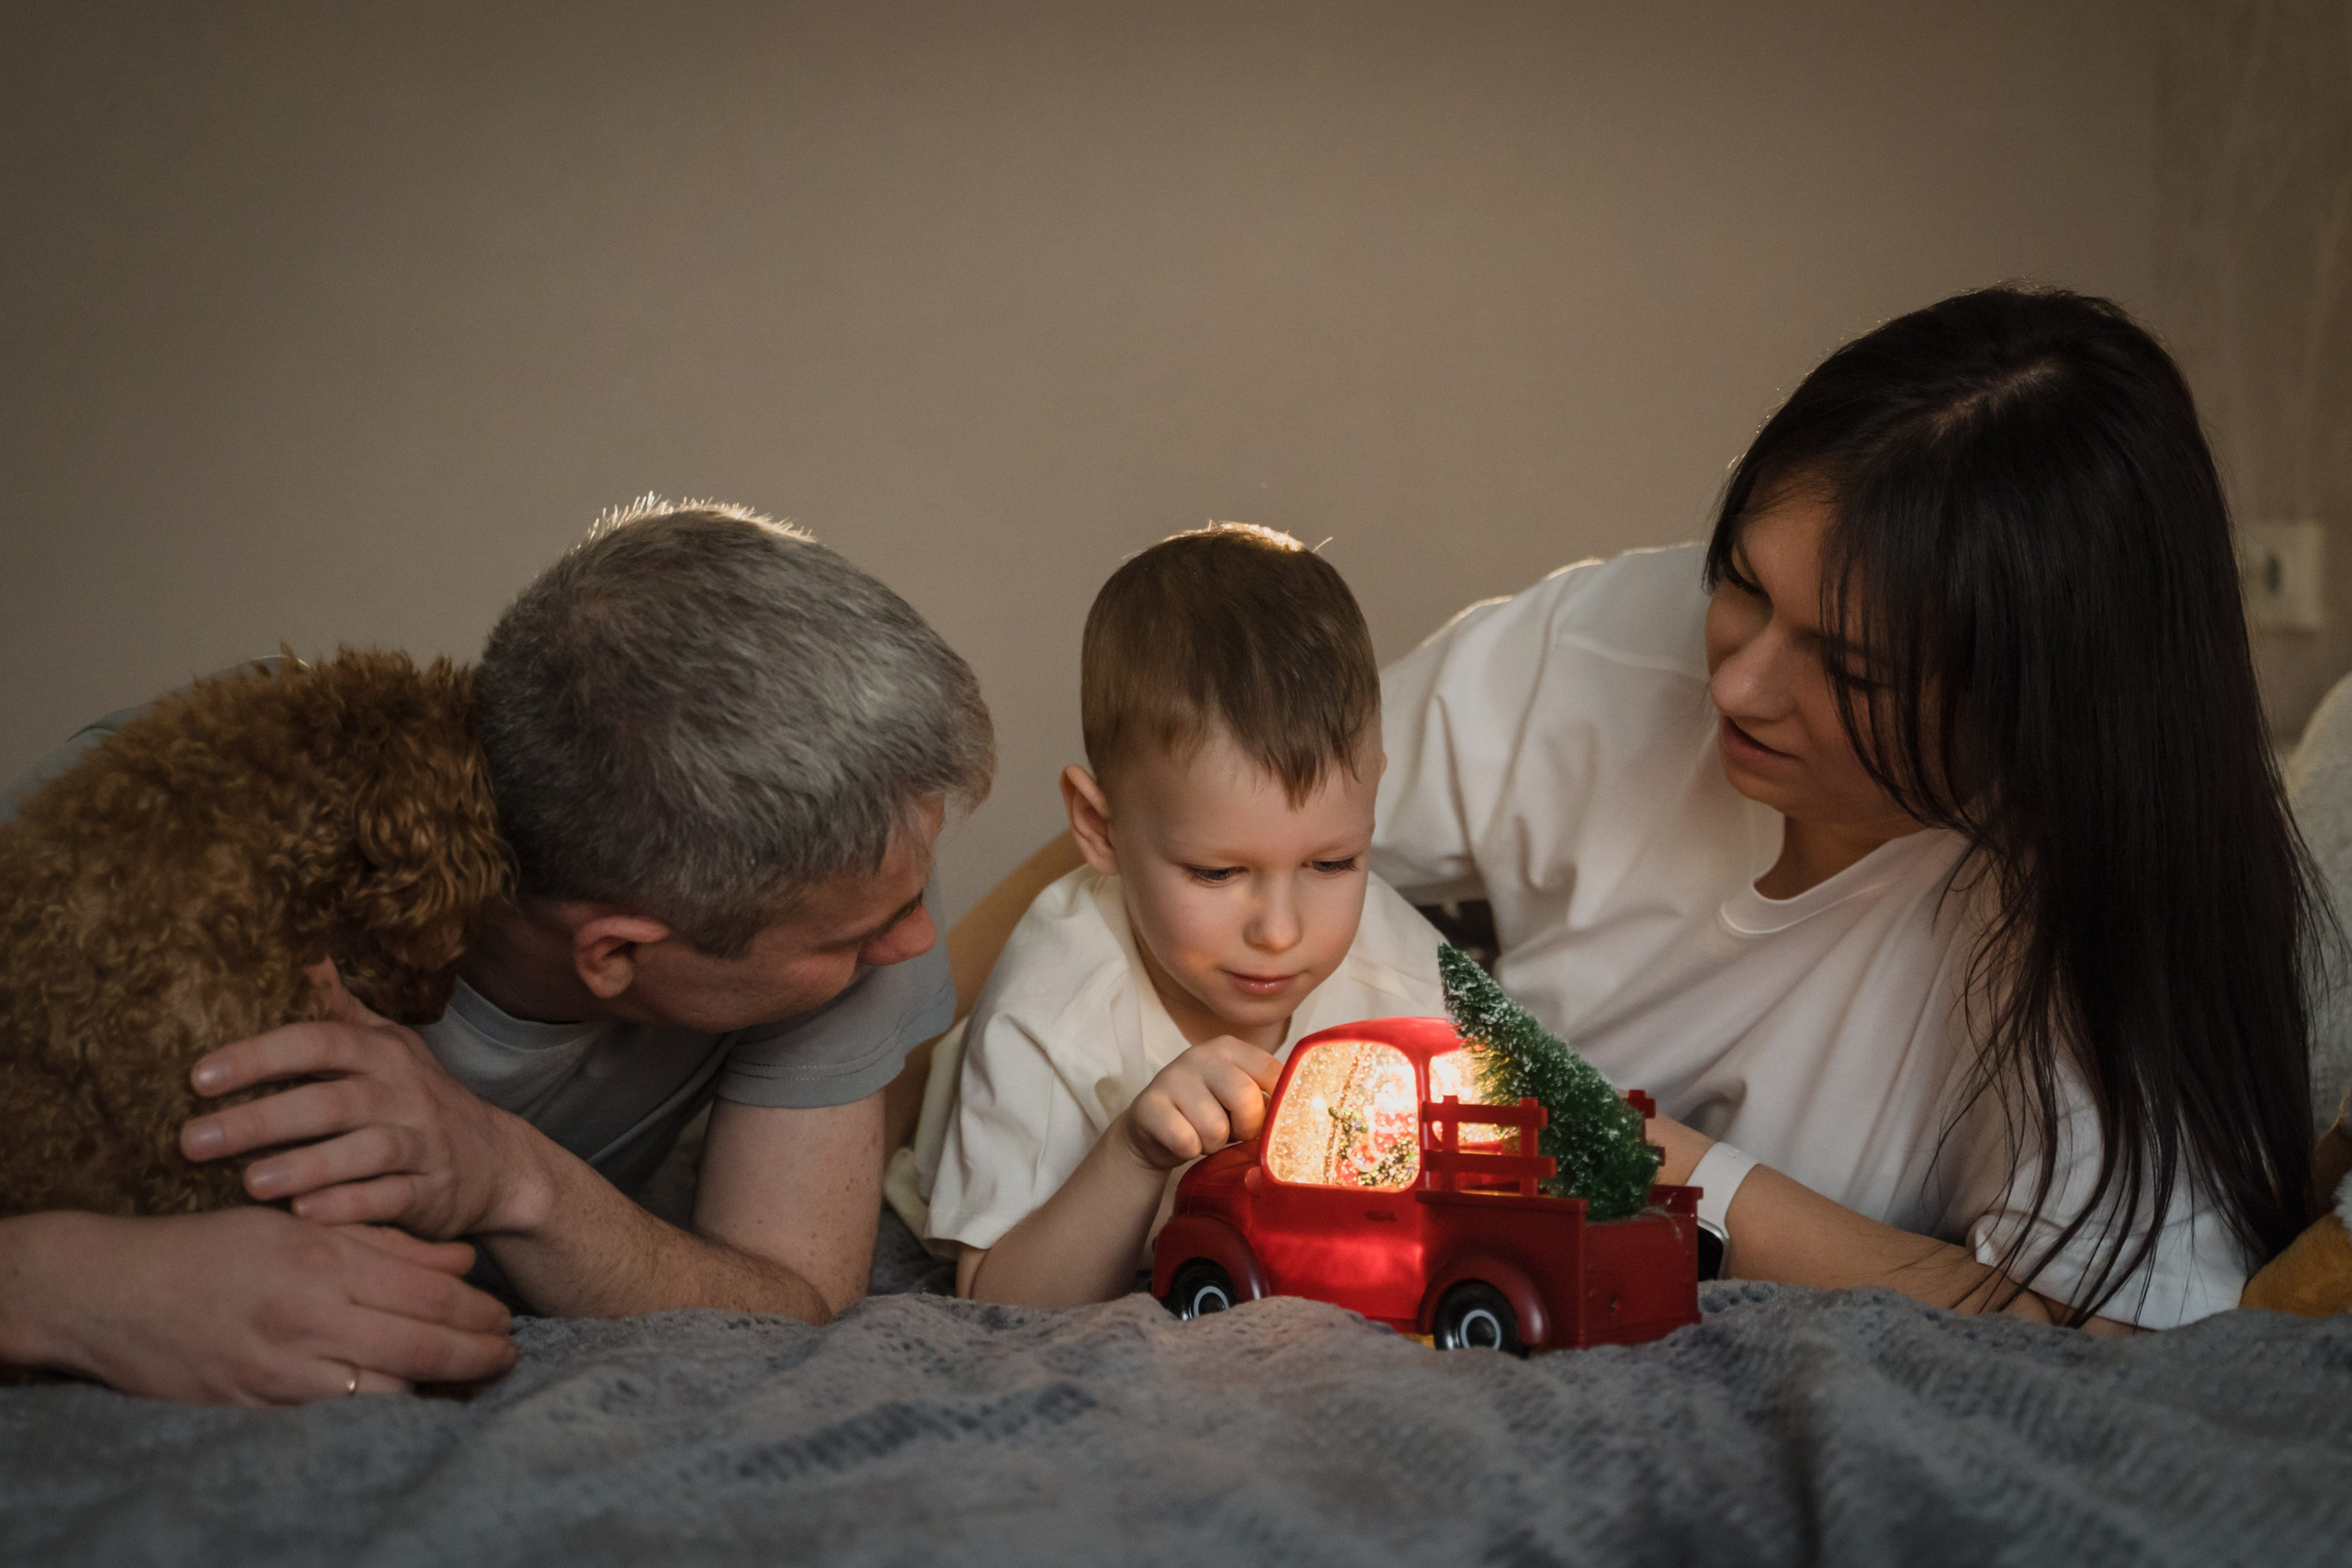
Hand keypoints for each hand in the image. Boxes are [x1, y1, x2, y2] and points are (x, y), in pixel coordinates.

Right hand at [0, 1208, 516, 1405]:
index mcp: (322, 1261)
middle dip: (479, 1356)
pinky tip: (405, 1399)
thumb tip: (461, 1264)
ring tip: (468, 1378)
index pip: (431, 1294)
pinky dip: (380, 1409)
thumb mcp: (296, 1224)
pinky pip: (337, 1417)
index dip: (480, 1311)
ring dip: (438, 1388)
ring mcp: (280, 1372)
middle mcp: (307, 1319)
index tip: (506, 1318)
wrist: (109, 1293)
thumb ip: (382, 1240)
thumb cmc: (207, 1248)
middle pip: (423, 1348)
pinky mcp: (254, 1409)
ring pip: (388, 1391)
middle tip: (508, 1355)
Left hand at [179, 960, 535, 1239]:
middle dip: (261, 1119)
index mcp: (383, 1054)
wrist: (496, 1161)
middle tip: (192, 1139)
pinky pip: (391, 1198)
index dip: (259, 1056)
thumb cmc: (418, 1100)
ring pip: (365, 1150)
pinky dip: (350, 1205)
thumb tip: (305, 957)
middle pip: (331, 1100)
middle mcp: (404, 1094)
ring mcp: (422, 1144)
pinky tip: (305, 1213)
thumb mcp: (389, 1047)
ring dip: (307, 1164)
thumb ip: (341, 1011)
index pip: (319, 1042)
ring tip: (249, 1182)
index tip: (198, 1077)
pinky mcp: (431, 1193)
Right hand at [1119, 1036, 1283, 1170]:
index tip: (1265, 1121)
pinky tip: (1183, 1141)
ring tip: (1203, 1136)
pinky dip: (1190, 1151)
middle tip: (1232, 1133)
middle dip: (1245, 1129)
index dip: (1275, 1107)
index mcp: (1230, 1049)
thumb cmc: (1209, 1115)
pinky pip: (1186, 1141)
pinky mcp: (1148, 1105)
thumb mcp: (1240, 1100)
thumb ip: (1266, 1101)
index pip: (1272, 1072)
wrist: (1154, 1132)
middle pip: (1246, 1099)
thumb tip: (1300, 1122)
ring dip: (1213, 1144)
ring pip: (1215, 1128)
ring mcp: (1171, 1077)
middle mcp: (1200, 1055)